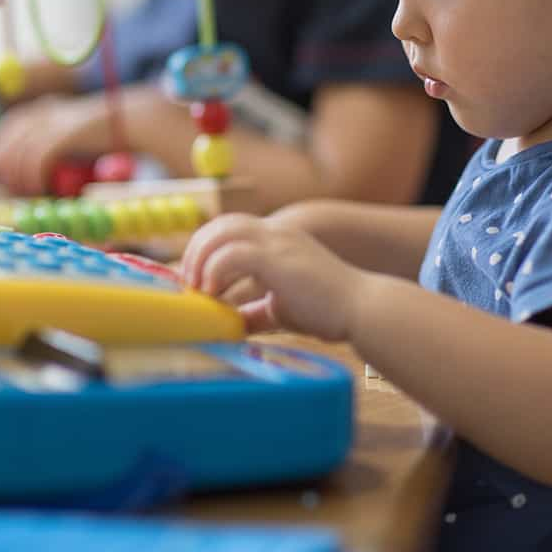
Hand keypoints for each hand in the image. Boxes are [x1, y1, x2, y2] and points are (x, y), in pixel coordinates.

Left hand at [0, 92, 117, 193]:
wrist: (130, 120)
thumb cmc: (102, 134)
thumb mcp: (70, 136)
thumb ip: (49, 144)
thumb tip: (23, 169)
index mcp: (41, 110)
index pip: (6, 132)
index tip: (2, 176)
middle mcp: (42, 113)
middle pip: (7, 144)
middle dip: (4, 170)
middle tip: (14, 190)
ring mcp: (52, 122)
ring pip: (19, 154)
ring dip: (19, 178)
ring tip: (30, 192)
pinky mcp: (64, 134)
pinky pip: (37, 159)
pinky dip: (33, 177)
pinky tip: (39, 188)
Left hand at [180, 213, 361, 339]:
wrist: (362, 309)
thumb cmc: (328, 310)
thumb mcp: (281, 308)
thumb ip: (255, 311)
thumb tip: (228, 326)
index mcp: (277, 238)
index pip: (229, 228)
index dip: (206, 249)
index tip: (195, 279)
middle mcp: (276, 233)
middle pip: (220, 225)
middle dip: (196, 252)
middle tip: (189, 283)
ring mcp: (277, 242)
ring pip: (221, 233)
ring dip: (201, 259)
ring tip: (199, 289)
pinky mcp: (278, 258)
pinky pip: (232, 254)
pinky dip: (215, 271)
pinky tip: (215, 294)